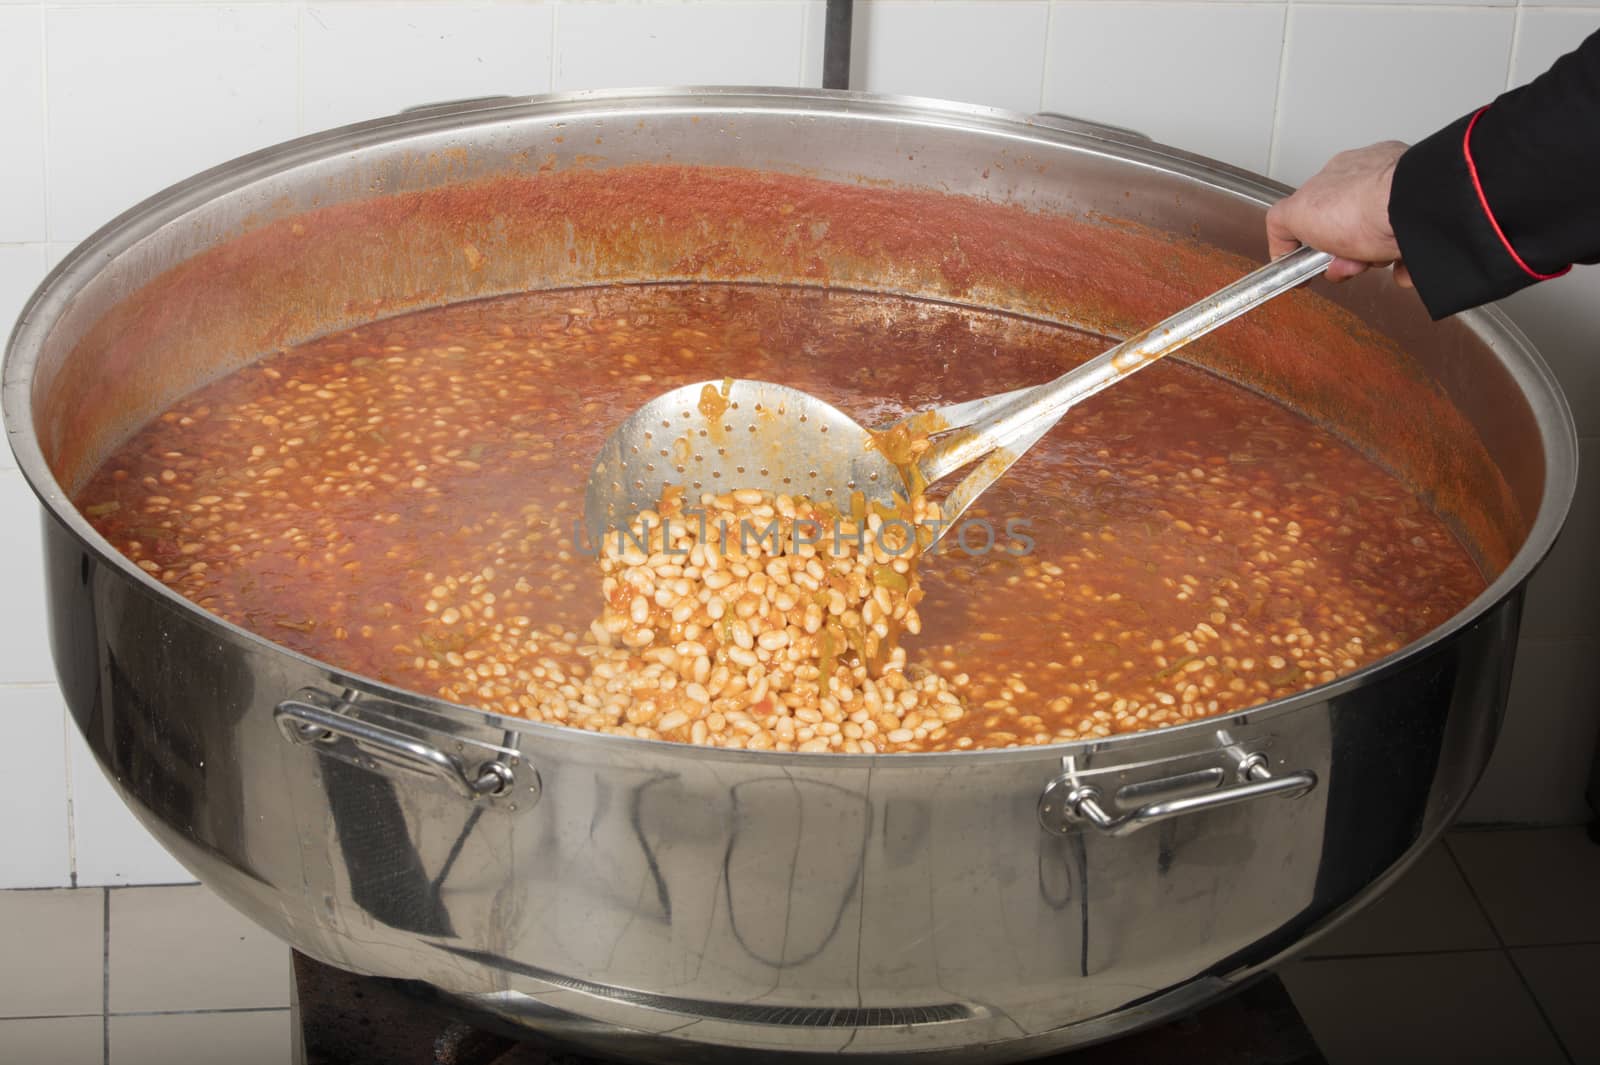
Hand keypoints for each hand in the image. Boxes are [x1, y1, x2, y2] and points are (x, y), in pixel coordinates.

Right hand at [1265, 141, 1411, 287]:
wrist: (1414, 210)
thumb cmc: (1361, 206)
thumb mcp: (1294, 214)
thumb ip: (1280, 223)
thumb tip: (1279, 240)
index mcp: (1341, 174)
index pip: (1319, 210)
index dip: (1314, 243)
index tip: (1314, 263)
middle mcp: (1375, 181)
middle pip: (1350, 231)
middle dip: (1346, 257)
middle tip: (1348, 266)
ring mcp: (1404, 198)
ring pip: (1381, 241)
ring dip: (1375, 261)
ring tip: (1379, 260)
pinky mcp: (1428, 219)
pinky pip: (1412, 248)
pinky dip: (1405, 264)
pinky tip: (1403, 266)